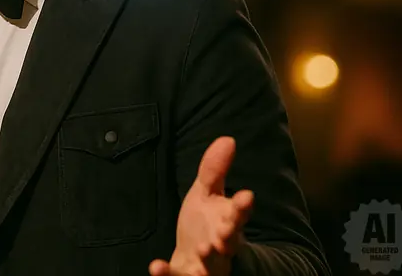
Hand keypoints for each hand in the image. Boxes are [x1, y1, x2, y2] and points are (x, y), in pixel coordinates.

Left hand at [148, 137, 253, 275]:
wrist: (193, 260)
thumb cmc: (203, 223)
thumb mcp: (206, 193)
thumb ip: (214, 170)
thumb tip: (227, 138)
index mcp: (228, 221)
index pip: (238, 213)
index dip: (242, 206)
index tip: (246, 195)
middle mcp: (221, 246)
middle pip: (229, 243)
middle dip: (228, 238)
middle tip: (225, 234)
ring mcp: (205, 265)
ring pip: (210, 266)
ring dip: (208, 261)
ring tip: (204, 251)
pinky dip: (166, 274)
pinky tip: (155, 267)